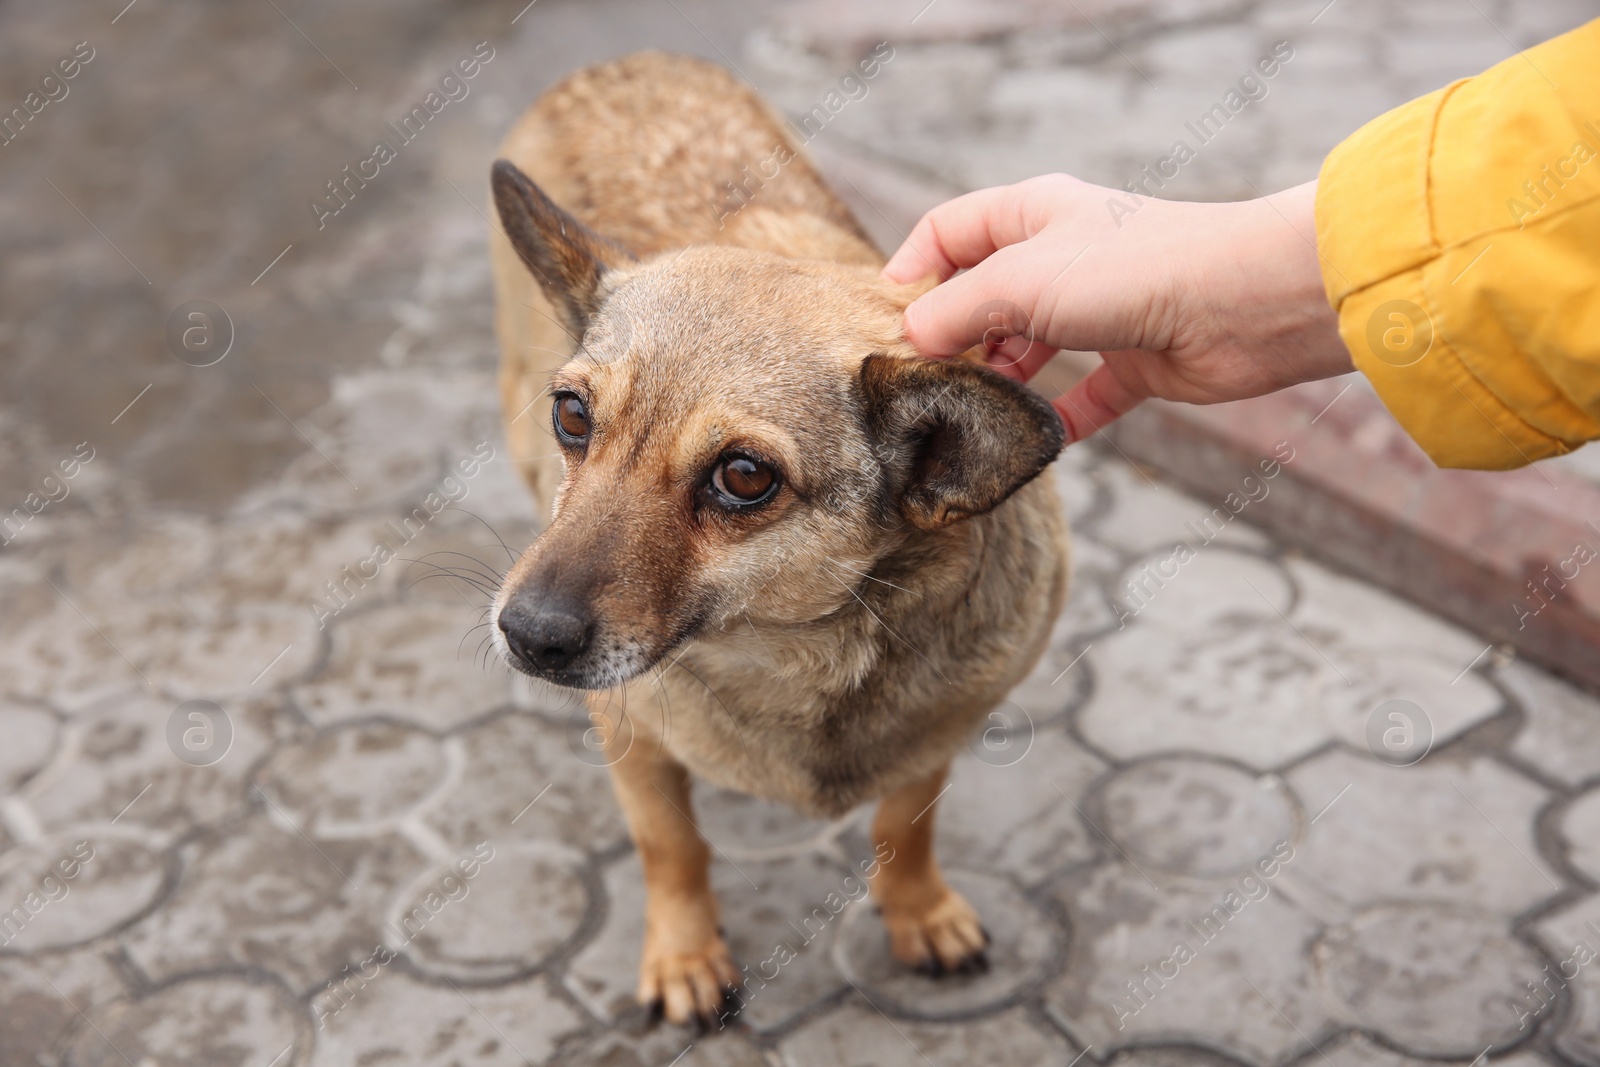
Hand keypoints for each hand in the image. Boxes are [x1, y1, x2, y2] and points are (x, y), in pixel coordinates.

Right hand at [881, 175, 1352, 441]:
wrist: (1245, 302)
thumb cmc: (1132, 268)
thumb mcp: (1020, 280)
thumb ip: (955, 310)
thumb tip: (910, 339)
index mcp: (1032, 214)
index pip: (949, 231)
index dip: (912, 269)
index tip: (886, 321)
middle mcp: (1062, 258)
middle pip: (983, 296)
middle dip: (951, 336)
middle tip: (921, 381)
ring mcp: (1098, 310)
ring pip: (1027, 349)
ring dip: (998, 382)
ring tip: (967, 414)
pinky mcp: (1134, 361)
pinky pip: (1082, 397)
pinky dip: (1055, 421)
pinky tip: (1030, 447)